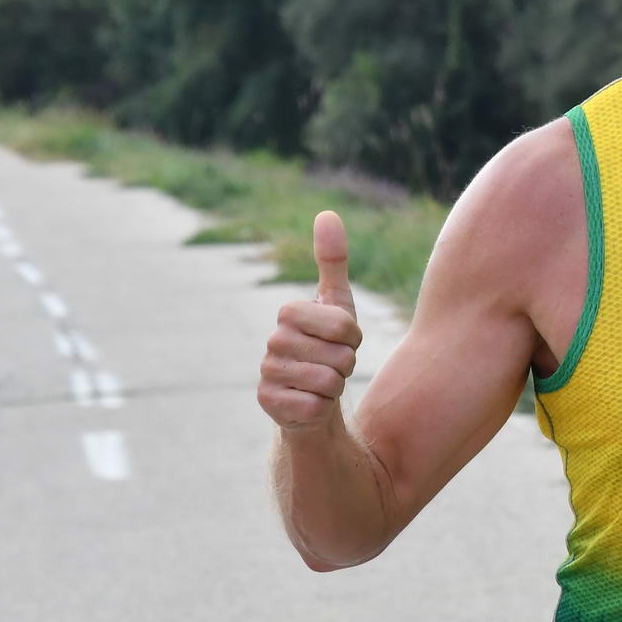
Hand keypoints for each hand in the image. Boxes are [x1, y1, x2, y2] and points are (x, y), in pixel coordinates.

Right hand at [258, 210, 363, 431]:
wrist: (311, 393)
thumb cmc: (328, 345)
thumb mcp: (338, 303)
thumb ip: (333, 260)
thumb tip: (327, 214)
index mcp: (289, 313)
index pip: (344, 325)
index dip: (353, 337)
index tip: (343, 340)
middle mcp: (273, 341)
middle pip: (340, 355)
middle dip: (347, 364)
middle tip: (333, 364)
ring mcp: (268, 373)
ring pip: (329, 382)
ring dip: (336, 387)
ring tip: (322, 382)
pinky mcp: (269, 404)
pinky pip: (316, 407)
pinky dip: (322, 407)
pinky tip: (310, 402)